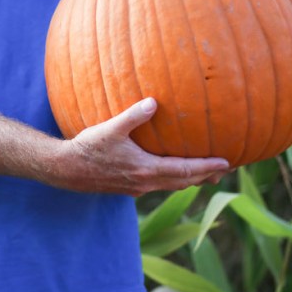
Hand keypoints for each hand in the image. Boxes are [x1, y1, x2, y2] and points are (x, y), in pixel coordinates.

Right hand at [61, 97, 229, 196]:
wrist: (66, 171)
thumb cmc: (88, 148)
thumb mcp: (110, 129)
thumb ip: (133, 115)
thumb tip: (154, 101)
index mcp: (145, 170)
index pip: (184, 170)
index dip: (206, 167)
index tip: (226, 163)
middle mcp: (145, 183)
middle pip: (183, 182)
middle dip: (204, 176)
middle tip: (224, 170)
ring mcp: (137, 189)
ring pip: (171, 186)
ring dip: (190, 180)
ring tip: (205, 173)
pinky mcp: (129, 189)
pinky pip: (158, 185)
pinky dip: (172, 180)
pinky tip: (171, 172)